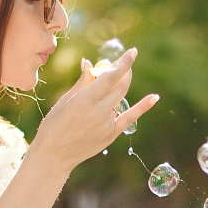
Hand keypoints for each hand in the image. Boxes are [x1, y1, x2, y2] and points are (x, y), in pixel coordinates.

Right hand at [29, 48, 159, 170]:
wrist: (54, 154)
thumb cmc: (55, 124)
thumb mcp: (66, 100)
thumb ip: (82, 82)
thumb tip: (88, 62)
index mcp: (85, 99)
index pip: (110, 76)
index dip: (123, 63)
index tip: (133, 52)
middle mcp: (98, 111)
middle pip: (120, 86)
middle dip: (125, 73)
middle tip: (125, 65)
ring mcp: (107, 124)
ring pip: (121, 99)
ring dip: (121, 87)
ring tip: (116, 81)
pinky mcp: (111, 134)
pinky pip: (129, 117)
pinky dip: (142, 106)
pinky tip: (154, 97)